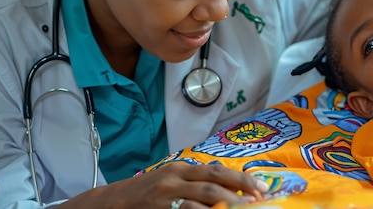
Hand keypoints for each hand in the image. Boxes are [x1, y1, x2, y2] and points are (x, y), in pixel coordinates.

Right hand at [60, 163, 267, 208]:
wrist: (110, 202)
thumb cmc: (145, 191)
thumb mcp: (171, 179)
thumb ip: (195, 181)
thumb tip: (229, 186)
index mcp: (181, 168)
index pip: (217, 171)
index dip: (241, 179)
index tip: (262, 187)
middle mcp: (174, 179)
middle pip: (213, 184)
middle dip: (239, 193)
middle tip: (259, 201)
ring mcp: (164, 197)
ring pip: (201, 202)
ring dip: (224, 206)